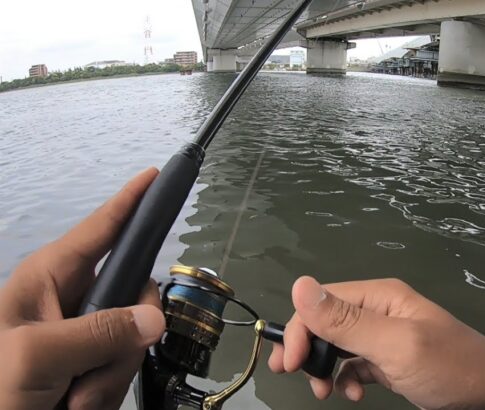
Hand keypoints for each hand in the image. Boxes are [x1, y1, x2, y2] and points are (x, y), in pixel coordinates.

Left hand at [0, 168, 165, 409]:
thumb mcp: (38, 355)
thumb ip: (98, 333)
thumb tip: (155, 318)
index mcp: (50, 276)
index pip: (102, 228)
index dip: (132, 201)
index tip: (158, 174)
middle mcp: (72, 298)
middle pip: (136, 296)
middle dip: (122, 343)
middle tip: (89, 374)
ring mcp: (83, 332)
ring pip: (135, 338)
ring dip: (108, 376)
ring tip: (69, 399)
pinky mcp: (89, 362)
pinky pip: (125, 365)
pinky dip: (104, 391)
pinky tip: (73, 404)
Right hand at [269, 277, 484, 409]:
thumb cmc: (450, 367)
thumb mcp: (396, 345)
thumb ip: (348, 321)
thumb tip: (299, 285)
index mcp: (380, 296)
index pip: (321, 301)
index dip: (301, 328)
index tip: (292, 364)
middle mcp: (379, 311)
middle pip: (326, 322)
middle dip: (308, 348)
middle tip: (294, 376)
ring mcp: (385, 336)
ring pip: (337, 345)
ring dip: (324, 367)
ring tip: (324, 392)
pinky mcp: (391, 360)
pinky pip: (355, 364)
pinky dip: (345, 378)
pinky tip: (351, 393)